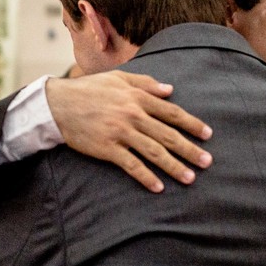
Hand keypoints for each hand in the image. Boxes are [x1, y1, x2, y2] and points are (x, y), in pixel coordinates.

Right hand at [46, 71, 212, 192]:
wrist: (57, 105)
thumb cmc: (88, 90)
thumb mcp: (118, 78)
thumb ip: (145, 83)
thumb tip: (170, 90)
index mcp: (137, 98)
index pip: (172, 113)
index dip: (192, 124)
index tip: (207, 135)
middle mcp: (133, 116)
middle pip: (168, 135)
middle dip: (190, 149)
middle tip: (207, 162)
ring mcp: (120, 133)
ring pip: (154, 152)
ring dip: (174, 166)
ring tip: (190, 178)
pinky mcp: (107, 149)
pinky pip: (131, 166)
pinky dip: (146, 177)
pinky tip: (158, 187)